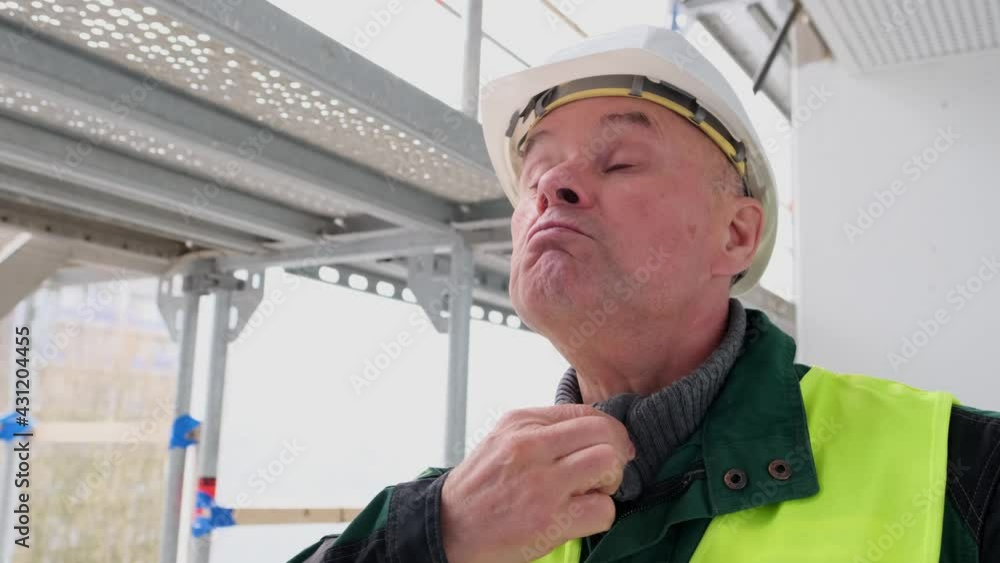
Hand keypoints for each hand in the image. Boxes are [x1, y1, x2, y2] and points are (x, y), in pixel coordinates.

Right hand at [441, 404, 634, 562]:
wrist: (449, 527)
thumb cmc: (480, 487)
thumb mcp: (502, 440)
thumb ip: (543, 431)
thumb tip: (595, 432)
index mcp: (522, 422)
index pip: (587, 412)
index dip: (610, 431)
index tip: (613, 447)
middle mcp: (531, 446)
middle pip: (604, 432)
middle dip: (618, 452)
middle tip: (608, 471)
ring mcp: (541, 483)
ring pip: (609, 463)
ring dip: (611, 482)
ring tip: (592, 493)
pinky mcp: (549, 520)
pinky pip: (604, 509)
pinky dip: (600, 514)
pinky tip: (580, 516)